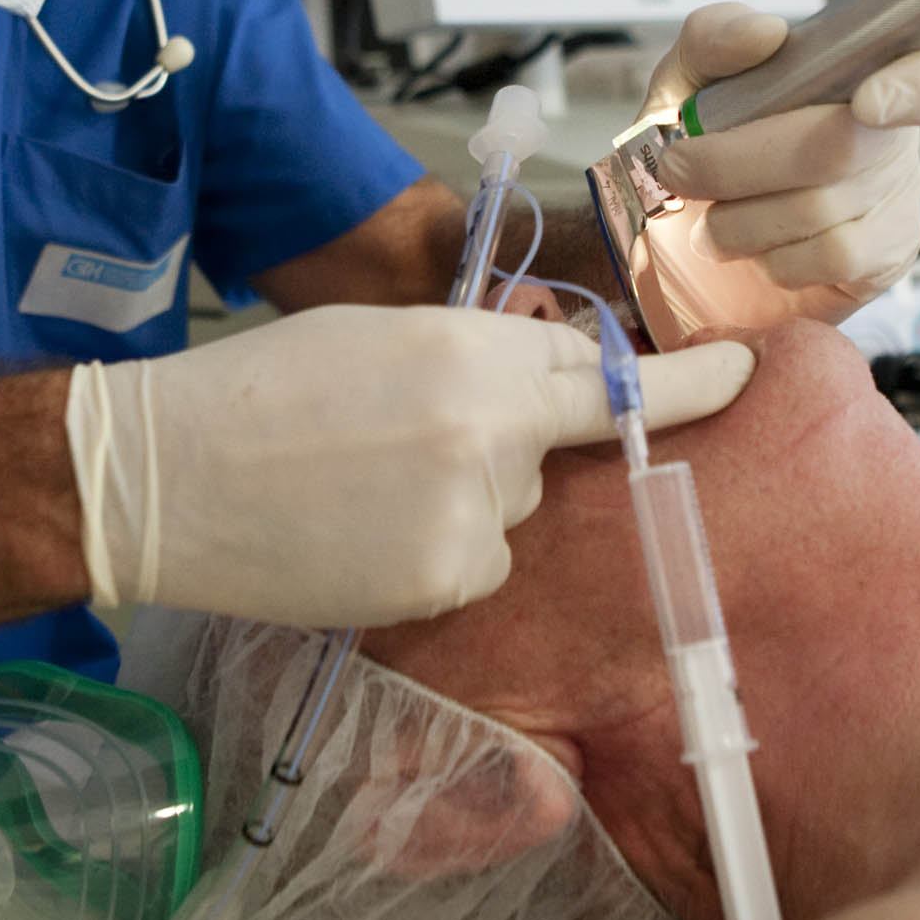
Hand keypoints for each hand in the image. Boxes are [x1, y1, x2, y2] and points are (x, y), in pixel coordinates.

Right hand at [64, 303, 751, 629]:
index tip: (751, 375)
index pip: (606, 369)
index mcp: (473, 351)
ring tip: (357, 487)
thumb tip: (538, 385)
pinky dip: (430, 557)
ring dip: (458, 503)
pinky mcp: (443, 582)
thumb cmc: (261, 389)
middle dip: (496, 443)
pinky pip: (472, 566)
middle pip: (546, 446)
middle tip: (397, 440)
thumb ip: (473, 355)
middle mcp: (491, 432)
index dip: (689, 379)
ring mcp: (473, 516)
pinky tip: (358, 537)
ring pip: (509, 513)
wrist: (168, 475)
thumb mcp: (380, 336)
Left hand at [632, 9, 919, 339]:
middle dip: (740, 162)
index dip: (914, 87)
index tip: (865, 105)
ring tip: (711, 215)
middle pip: (842, 146)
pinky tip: (755, 246)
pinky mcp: (887, 255)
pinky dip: (773, 256)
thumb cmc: (704, 137)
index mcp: (863, 68)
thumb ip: (715, 38)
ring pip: (825, 210)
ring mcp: (897, 196)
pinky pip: (833, 258)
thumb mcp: (690, 75)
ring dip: (741, 218)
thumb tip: (765, 34)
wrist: (686, 225)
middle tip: (681, 166)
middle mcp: (894, 131)